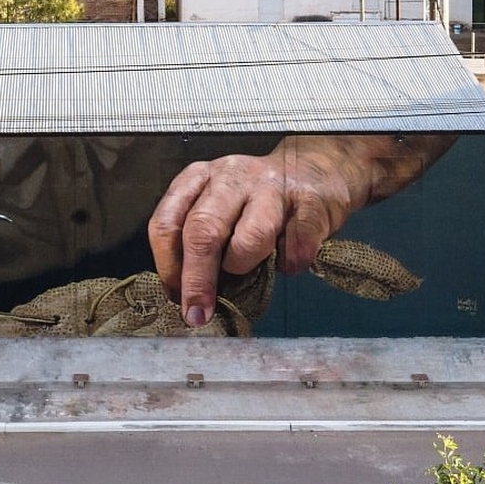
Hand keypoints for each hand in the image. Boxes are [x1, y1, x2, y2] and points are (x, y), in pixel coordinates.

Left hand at [148, 136, 413, 325]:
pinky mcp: (311, 203)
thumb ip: (195, 240)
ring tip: (250, 270)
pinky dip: (289, 264)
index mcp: (198, 178)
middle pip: (203, 230)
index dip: (169, 265)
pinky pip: (295, 247)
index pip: (167, 222)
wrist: (317, 169)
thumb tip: (183, 295)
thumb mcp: (215, 206)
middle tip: (197, 314)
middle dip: (197, 280)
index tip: (174, 296)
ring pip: (250, 237)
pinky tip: (287, 260)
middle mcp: (230, 177)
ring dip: (244, 265)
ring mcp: (272, 187)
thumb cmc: (255, 199)